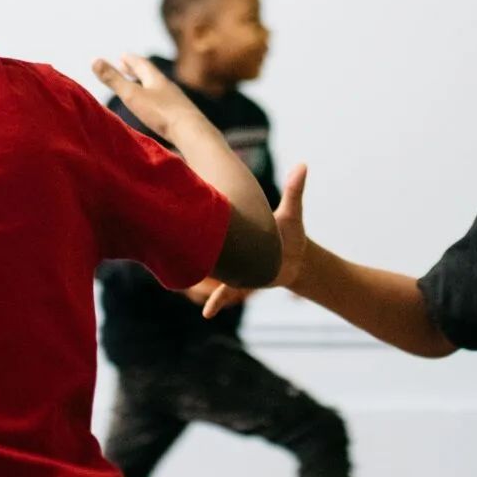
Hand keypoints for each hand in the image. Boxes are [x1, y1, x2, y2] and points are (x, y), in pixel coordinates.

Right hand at [91, 54, 208, 143]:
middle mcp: (168, 88)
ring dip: (146, 85)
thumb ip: (114, 80)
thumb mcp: (132, 95)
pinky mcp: (181, 117)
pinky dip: (156, 102)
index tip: (122, 56)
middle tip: (126, 66)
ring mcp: (176, 102)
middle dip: (137, 70)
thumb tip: (94, 60)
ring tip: (140, 86)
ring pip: (159, 89)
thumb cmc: (161, 113)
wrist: (192, 132)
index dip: (130, 60)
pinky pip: (166, 104)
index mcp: (156, 80)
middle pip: (151, 75)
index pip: (142, 65)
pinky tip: (156, 110)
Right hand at [203, 163, 308, 317]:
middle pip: (208, 247)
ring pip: (213, 273)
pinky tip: (208, 312)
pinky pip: (225, 293)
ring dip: (203, 277)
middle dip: (193, 247)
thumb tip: (302, 165)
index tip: (191, 205)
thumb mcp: (292, 213)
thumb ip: (294, 190)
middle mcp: (228, 246)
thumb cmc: (290, 233)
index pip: (219, 220)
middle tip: (173, 243)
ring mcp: (230, 266)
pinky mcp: (237, 283)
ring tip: (188, 281)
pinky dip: (217, 301)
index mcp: (238, 226)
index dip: (205, 212)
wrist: (295, 259)